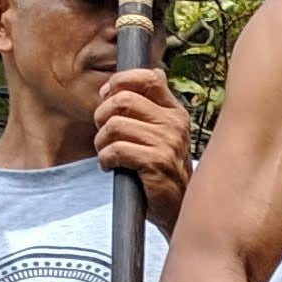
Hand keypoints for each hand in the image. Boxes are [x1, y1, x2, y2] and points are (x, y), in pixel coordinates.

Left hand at [94, 64, 194, 223]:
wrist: (179, 209)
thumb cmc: (165, 172)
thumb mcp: (166, 133)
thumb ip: (157, 104)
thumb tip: (155, 71)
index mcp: (175, 113)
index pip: (149, 78)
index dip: (120, 81)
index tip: (107, 96)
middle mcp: (174, 124)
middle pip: (123, 99)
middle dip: (102, 115)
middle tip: (104, 133)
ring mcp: (167, 143)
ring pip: (114, 125)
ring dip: (101, 142)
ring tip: (108, 154)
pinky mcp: (156, 162)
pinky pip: (117, 149)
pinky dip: (106, 158)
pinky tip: (111, 166)